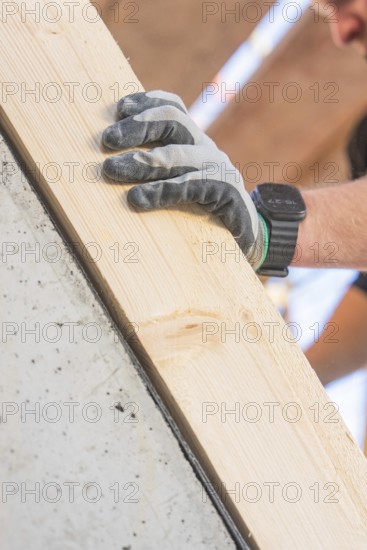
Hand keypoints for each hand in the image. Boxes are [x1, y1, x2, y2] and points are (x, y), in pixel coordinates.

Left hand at [102, 90, 265, 269]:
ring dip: (141, 161)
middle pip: (173, 120)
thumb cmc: (202, 211)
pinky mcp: (227, 193)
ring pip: (178, 154)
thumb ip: (156, 172)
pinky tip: (136, 199)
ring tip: (110, 170)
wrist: (247, 237)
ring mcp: (218, 168)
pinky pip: (192, 185)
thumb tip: (108, 165)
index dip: (145, 103)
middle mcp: (206, 148)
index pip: (172, 108)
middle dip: (137, 127)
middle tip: (106, 141)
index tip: (119, 109)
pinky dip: (161, 190)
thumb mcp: (179, 184)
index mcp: (194, 142)